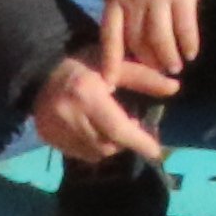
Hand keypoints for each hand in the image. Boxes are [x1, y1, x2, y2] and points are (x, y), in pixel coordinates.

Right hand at [27, 48, 174, 168]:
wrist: (40, 70)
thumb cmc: (84, 63)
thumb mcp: (113, 63)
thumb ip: (143, 78)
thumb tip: (174, 88)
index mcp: (86, 95)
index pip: (117, 128)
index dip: (138, 141)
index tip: (156, 151)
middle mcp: (68, 116)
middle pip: (106, 145)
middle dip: (125, 141)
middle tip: (133, 127)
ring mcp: (54, 130)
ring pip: (93, 153)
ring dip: (110, 145)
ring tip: (114, 128)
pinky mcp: (46, 138)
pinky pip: (78, 152)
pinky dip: (93, 147)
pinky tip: (96, 131)